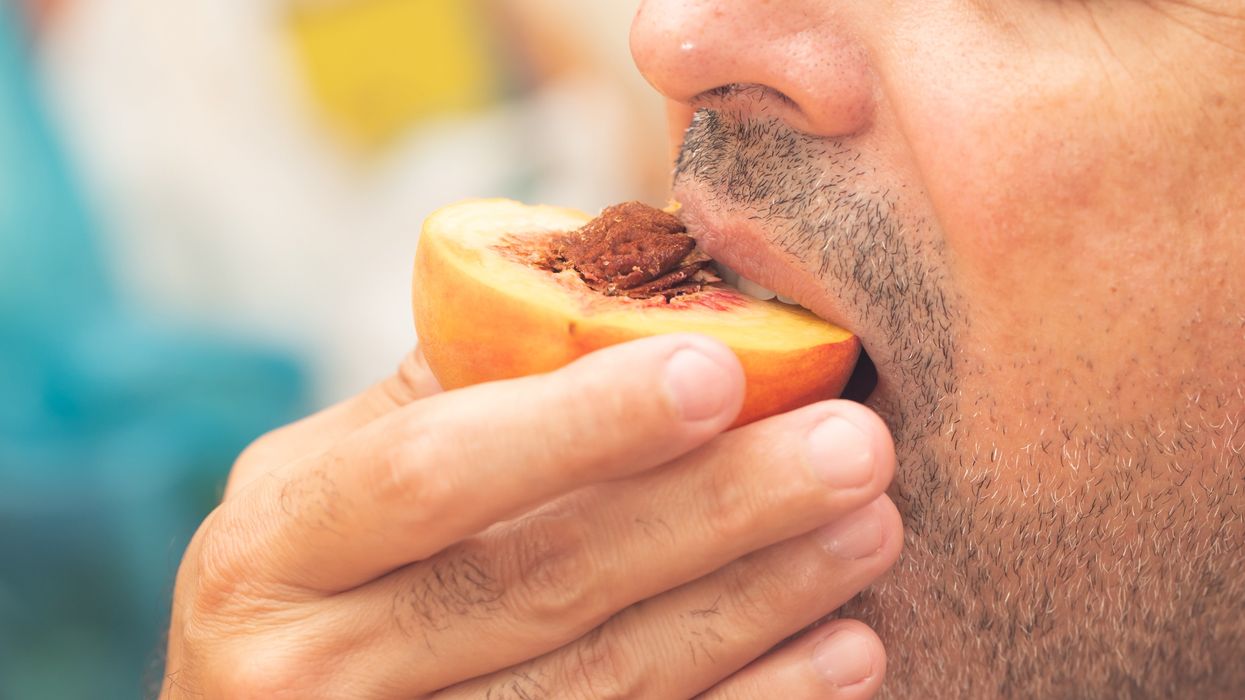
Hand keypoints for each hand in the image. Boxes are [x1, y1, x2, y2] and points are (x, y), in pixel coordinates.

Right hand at [161, 334, 901, 698]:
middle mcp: (317, 667)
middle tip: (854, 446)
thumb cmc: (321, 567)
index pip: (430, 471)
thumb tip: (618, 284)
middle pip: (545, 584)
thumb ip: (449, 390)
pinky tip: (842, 654)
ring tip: (870, 529)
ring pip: (609, 685)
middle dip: (717, 511)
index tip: (720, 369)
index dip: (578, 423)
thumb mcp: (333, 473)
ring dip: (759, 606)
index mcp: (275, 547)